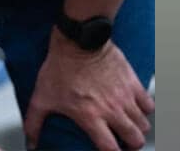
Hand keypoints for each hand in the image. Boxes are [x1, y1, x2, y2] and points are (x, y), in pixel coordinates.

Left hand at [23, 34, 152, 150]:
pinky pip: (149, 104)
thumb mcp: (42, 97)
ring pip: (143, 124)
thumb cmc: (60, 67)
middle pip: (135, 139)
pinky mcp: (133, 82)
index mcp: (90, 116)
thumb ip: (34, 122)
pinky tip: (134, 107)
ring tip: (128, 126)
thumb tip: (30, 142)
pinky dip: (144, 109)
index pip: (110, 148)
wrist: (78, 39)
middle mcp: (112, 109)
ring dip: (137, 128)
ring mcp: (125, 96)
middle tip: (123, 142)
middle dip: (130, 145)